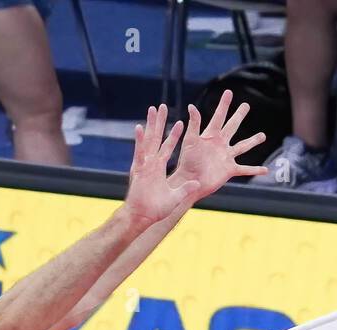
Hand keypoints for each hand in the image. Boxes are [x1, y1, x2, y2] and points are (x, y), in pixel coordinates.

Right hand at [124, 105, 198, 225]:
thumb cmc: (156, 209)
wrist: (142, 216)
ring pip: (148, 141)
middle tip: (162, 106)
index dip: (174, 135)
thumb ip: (185, 189)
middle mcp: (151, 163)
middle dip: (159, 122)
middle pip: (156, 138)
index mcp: (159, 168)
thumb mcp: (175, 197)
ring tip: (152, 109)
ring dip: (150, 125)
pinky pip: (139, 153)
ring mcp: (144, 165)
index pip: (168, 147)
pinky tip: (139, 127)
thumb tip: (197, 184)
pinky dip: (139, 141)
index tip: (179, 123)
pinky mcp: (139, 170)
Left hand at [174, 90, 268, 200]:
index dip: (224, 104)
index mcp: (210, 135)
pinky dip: (255, 170)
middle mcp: (220, 144)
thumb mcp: (190, 141)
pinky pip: (245, 169)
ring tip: (263, 136)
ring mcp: (226, 157)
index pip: (219, 116)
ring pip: (243, 146)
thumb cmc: (186, 162)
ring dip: (253, 141)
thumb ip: (194, 124)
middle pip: (232, 126)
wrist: (189, 181)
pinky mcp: (230, 170)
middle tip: (246, 105)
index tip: (229, 92)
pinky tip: (266, 170)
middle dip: (239, 116)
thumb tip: (192, 106)